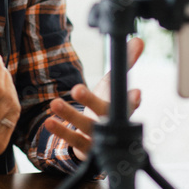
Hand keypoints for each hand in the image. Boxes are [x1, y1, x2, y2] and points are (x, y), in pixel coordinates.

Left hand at [45, 37, 144, 161]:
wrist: (100, 138)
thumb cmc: (107, 105)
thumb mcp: (114, 84)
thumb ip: (126, 63)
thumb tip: (139, 39)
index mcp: (124, 108)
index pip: (130, 103)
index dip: (133, 100)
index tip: (136, 92)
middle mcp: (114, 124)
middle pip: (105, 113)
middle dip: (92, 102)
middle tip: (77, 89)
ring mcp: (100, 138)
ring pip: (87, 127)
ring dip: (70, 115)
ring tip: (55, 103)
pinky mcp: (86, 148)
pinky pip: (73, 140)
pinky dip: (62, 132)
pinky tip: (49, 121)